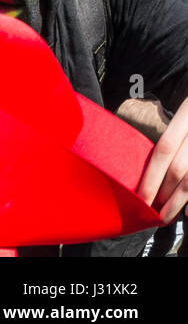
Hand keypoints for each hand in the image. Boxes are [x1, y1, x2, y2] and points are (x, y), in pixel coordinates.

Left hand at [136, 94, 187, 223]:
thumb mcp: (182, 108)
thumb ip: (168, 130)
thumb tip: (143, 156)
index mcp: (186, 113)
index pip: (164, 149)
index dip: (152, 176)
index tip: (140, 197)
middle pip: (180, 169)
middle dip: (164, 193)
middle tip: (150, 211)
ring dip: (181, 200)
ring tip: (167, 215)